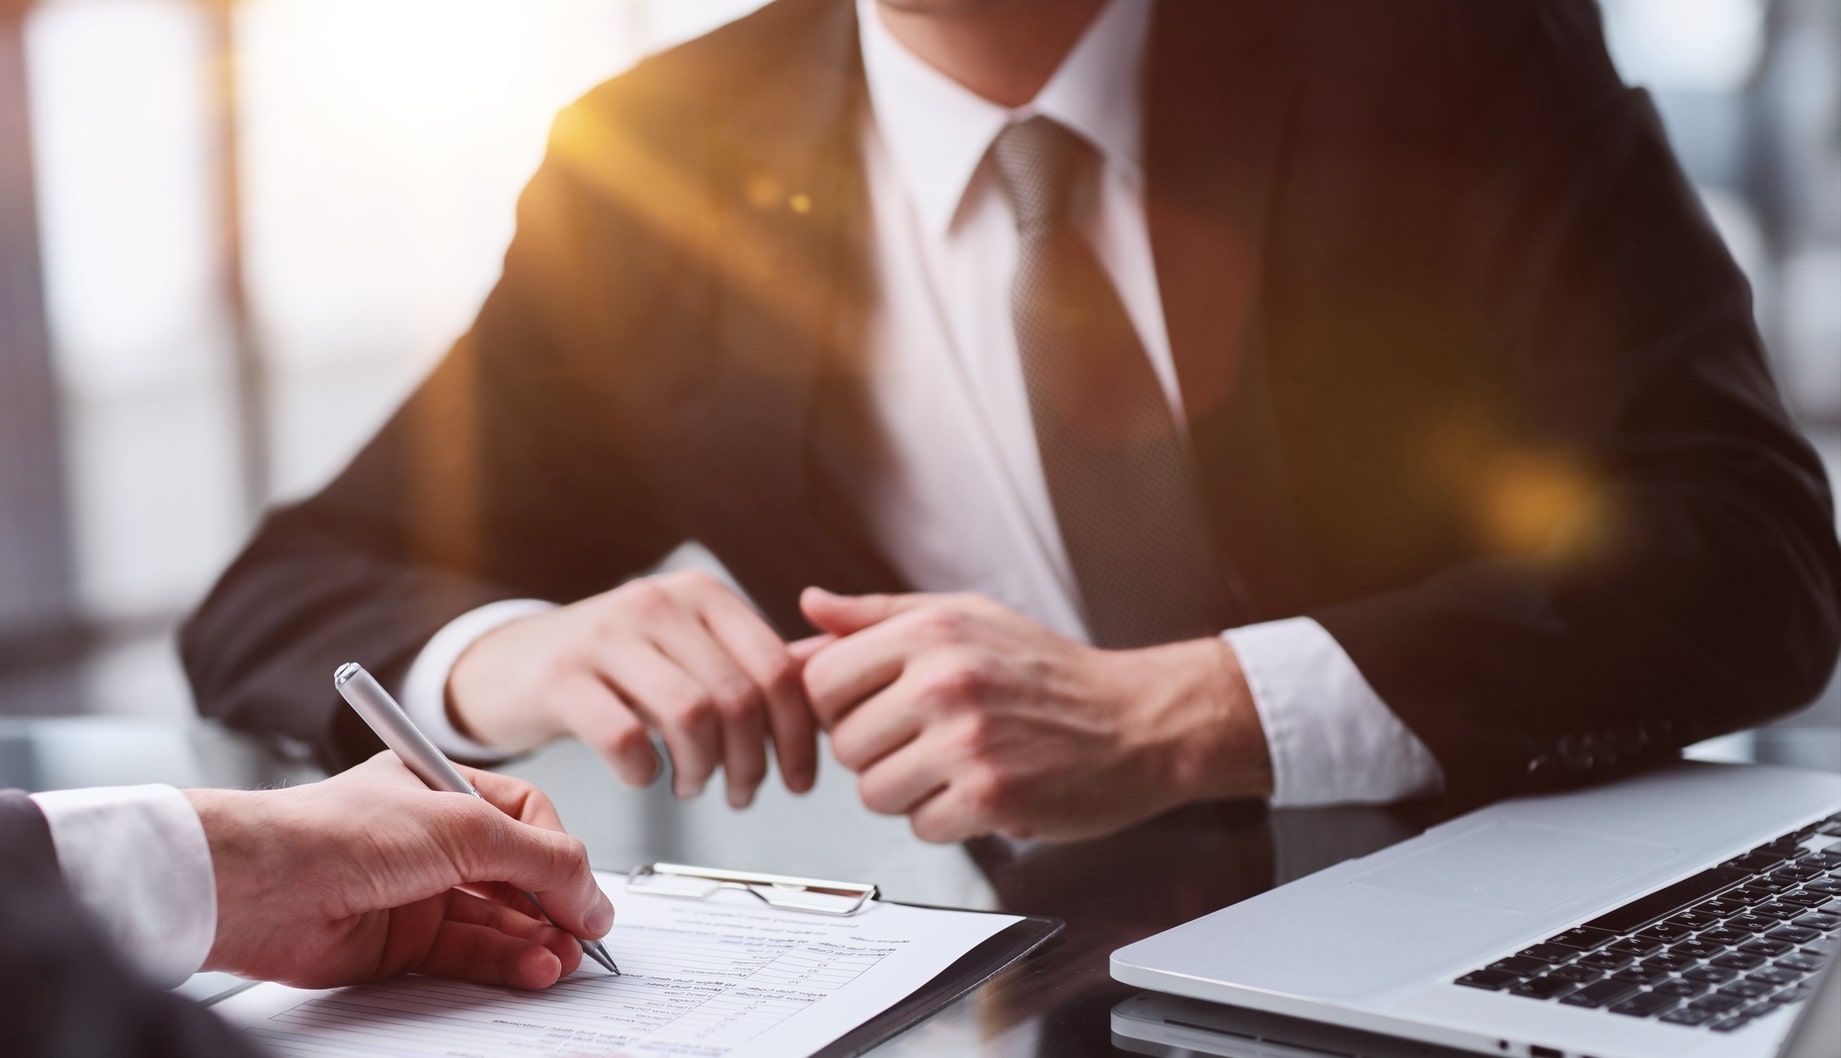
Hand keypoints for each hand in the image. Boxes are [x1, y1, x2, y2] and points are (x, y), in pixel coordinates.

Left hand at [184, 754, 613, 989]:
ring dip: (535, 939)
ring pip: (496, 920)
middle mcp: (431, 839)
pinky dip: (505, 962)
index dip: (560, 852)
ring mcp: (416, 892)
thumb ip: (541, 858)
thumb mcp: (465, 827)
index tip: (585, 888)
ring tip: (562, 957)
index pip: (526, 817)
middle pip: (516, 874)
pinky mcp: (401, 943)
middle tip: (584, 931)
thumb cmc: (338, 831)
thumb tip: (592, 890)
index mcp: (443, 789)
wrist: (262, 888)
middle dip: (554, 903)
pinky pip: (468, 954)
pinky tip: (530, 967)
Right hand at [448, 570, 817, 805]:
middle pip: (740, 698)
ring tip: (695, 787)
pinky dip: (646, 772)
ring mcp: (606, 635)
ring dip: (704, 770)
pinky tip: (645, 777)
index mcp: (703, 595)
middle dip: (753, 763)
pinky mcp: (561, 677)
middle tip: (742, 793)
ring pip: (691, 715)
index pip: (779, 668)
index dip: (798, 735)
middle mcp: (658, 602)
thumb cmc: (614, 666)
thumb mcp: (685, 648)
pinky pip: (625, 737)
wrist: (511, 663)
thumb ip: (748, 668)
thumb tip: (827, 706)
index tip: (799, 778)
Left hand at [800, 588, 1271, 842]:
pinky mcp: (991, 798)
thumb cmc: (1047, 672)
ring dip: (909, 791)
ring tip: (956, 767)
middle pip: (845, 744)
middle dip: (879, 752)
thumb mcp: (965, 620)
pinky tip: (981, 793)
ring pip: (874, 792)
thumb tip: (808, 608)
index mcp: (930, 632)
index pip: (821, 680)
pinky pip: (921, 826)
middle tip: (930, 742)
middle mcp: (945, 681)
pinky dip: (945, 820)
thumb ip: (878, 617)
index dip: (843, 705)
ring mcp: (968, 742)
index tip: (880, 709)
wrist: (1138, 723)